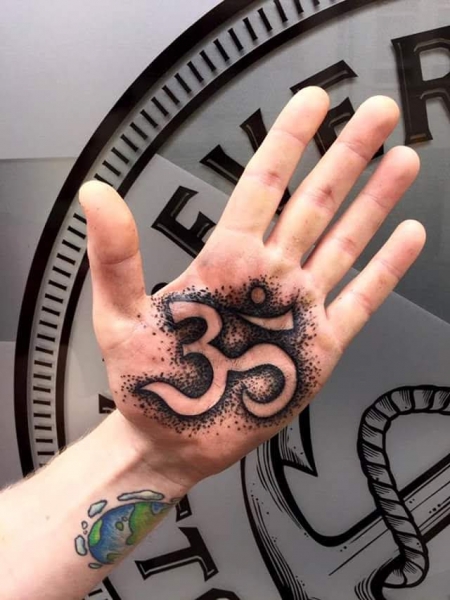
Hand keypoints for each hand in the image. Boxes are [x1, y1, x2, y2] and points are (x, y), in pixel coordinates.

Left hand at [80, 87, 424, 486]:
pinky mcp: (319, 345)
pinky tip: (408, 235)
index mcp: (225, 260)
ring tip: (403, 160)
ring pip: (343, 242)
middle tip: (380, 112)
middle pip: (314, 202)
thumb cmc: (147, 379)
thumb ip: (116, 255)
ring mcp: (298, 307)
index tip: (313, 101)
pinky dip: (384, 269)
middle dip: (347, 155)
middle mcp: (269, 275)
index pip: (262, 185)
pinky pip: (359, 300)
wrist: (173, 439)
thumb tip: (94, 191)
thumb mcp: (119, 315)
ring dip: (374, 202)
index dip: (287, 140)